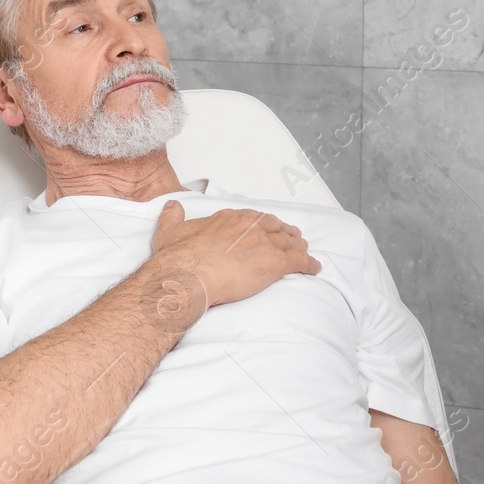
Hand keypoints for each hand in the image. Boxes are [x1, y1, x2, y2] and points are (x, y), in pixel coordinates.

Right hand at [148, 201, 320, 309]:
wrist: (186, 276)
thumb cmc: (177, 258)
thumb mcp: (169, 230)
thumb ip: (173, 217)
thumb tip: (173, 207)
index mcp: (229, 219)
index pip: (253, 218)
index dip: (262, 224)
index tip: (266, 228)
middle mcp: (250, 226)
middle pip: (275, 227)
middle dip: (284, 233)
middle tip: (290, 238)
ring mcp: (265, 243)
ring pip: (290, 242)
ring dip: (298, 246)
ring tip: (303, 251)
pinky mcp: (276, 262)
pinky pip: (300, 261)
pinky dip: (309, 264)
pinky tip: (314, 268)